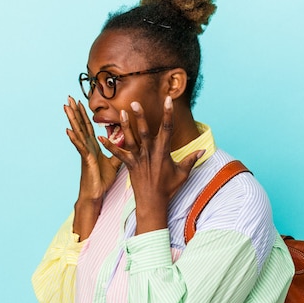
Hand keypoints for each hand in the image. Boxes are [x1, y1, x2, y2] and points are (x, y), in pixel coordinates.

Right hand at [64, 96, 121, 238]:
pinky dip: (74, 139)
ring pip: (78, 133)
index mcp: (93, 146)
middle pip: (81, 126)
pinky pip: (79, 147)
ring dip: (72, 120)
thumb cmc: (102, 181)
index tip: (80, 102)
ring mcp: (85, 152)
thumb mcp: (113, 163)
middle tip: (69, 98)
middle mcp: (87, 147)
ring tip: (66, 107)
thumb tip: (124, 140)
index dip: (84, 114)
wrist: (95, 195)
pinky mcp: (86, 160)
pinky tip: (68, 130)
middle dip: (75, 112)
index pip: (88, 127)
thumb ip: (117, 150)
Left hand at [98, 97, 203, 234]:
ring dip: (126, 126)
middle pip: (145, 131)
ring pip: (131, 140)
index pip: (167, 129)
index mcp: (163, 152)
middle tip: (135, 102)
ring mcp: (138, 159)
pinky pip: (117, 154)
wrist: (153, 203)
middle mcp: (150, 153)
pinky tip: (100, 137)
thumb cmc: (168, 188)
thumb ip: (191, 159)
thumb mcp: (183, 173)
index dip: (168, 113)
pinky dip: (109, 146)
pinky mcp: (129, 165)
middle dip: (140, 116)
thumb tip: (203, 150)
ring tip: (122, 112)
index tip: (168, 100)